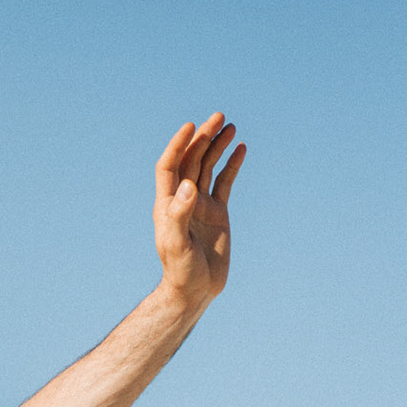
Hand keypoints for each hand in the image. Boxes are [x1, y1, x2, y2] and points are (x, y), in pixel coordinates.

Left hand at [153, 113, 244, 310]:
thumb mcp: (177, 244)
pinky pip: (225, 182)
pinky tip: (240, 149)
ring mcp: (201, 204)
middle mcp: (182, 199)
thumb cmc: (180, 270)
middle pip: (191, 161)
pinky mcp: (218, 212)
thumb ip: (179, 215)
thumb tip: (188, 187)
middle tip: (218, 116)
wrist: (195, 289)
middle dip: (203, 138)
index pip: (169, 166)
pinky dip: (232, 165)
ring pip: (209, 167)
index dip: (178, 145)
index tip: (190, 126)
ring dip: (218, 146)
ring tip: (230, 126)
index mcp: (167, 204)